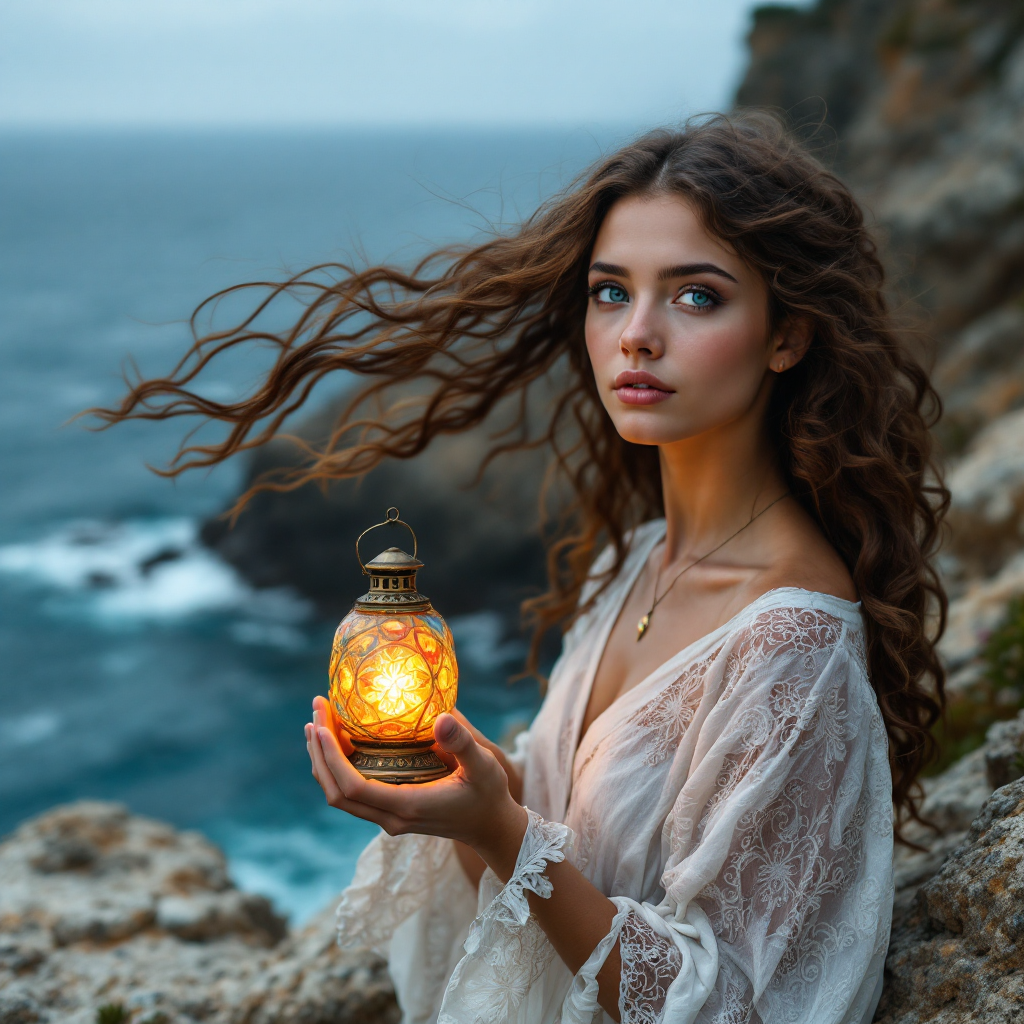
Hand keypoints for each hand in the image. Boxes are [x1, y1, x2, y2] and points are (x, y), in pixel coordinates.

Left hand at [305, 697, 527, 879]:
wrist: (490, 827)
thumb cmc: (488, 795)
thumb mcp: (484, 766)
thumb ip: (463, 743)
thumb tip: (442, 715)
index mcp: (407, 806)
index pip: (351, 788)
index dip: (330, 757)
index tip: (322, 724)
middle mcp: (390, 818)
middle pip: (335, 792)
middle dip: (319, 752)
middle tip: (317, 710)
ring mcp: (387, 818)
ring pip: (339, 794)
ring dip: (323, 760)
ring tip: (317, 722)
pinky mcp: (388, 812)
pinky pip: (350, 793)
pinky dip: (336, 767)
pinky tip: (338, 742)